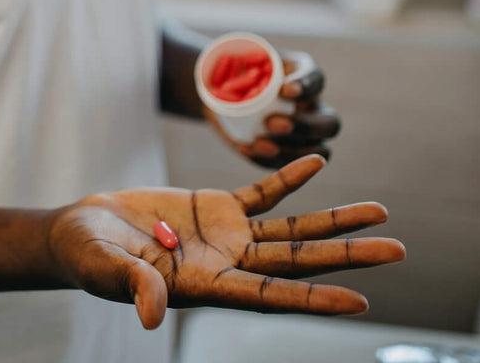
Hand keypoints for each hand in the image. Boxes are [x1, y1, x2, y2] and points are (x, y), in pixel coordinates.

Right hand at [45, 155, 402, 328]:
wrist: (80, 231)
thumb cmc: (88, 258)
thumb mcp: (107, 270)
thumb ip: (134, 286)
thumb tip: (153, 315)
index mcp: (207, 288)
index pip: (271, 296)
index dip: (314, 298)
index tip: (360, 301)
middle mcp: (229, 266)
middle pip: (299, 262)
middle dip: (348, 256)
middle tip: (398, 250)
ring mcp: (227, 237)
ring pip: (292, 231)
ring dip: (335, 222)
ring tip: (381, 213)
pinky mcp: (216, 208)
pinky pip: (263, 195)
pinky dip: (290, 180)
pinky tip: (318, 165)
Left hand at [208, 50, 340, 167]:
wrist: (219, 94)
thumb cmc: (233, 70)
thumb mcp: (238, 60)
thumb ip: (243, 63)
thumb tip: (243, 76)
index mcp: (304, 76)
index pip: (316, 80)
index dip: (305, 87)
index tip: (284, 90)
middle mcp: (312, 107)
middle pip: (330, 123)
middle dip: (306, 126)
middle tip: (273, 123)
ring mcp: (305, 135)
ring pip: (320, 150)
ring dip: (292, 151)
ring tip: (260, 143)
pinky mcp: (287, 154)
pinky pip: (290, 166)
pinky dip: (268, 160)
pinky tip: (246, 148)